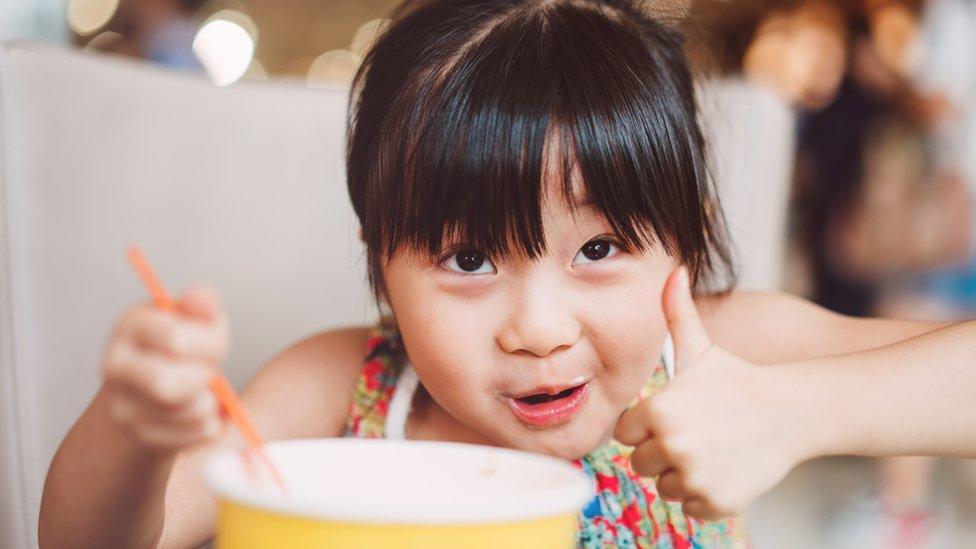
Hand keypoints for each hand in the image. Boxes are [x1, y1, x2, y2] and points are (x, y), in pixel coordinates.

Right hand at [100, 285, 230, 452]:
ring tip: (206, 392)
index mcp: (130, 324)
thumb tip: (198, 297)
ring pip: (184, 412)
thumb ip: (203, 305)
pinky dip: (210, 427)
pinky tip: (205, 413)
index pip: (175, 338)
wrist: (159, 390)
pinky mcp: (138, 436)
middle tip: (210, 373)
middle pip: (165, 384)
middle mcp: (115, 364)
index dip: (208, 345)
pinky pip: (190, 436)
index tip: (214, 346)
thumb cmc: (182, 350)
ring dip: (211, 404)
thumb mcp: (198, 319)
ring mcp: (121, 403)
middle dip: (203, 379)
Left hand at [614, 268, 803, 519]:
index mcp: (658, 411)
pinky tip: (723, 469)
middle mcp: (673, 446)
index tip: (672, 415)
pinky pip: (690, 507)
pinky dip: (703, 495)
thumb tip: (672, 269)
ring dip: (681, 474)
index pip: (625, 433)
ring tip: (710, 449)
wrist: (793, 412)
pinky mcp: (716, 502)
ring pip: (664, 487)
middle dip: (661, 450)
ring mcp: (695, 477)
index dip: (645, 425)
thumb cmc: (738, 379)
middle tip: (694, 433)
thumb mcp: (702, 348)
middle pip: (640, 463)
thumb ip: (677, 313)